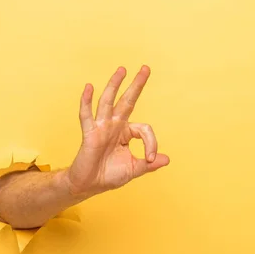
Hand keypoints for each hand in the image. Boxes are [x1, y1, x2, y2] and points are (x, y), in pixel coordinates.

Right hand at [66, 66, 169, 195]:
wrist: (90, 185)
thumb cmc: (109, 175)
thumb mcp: (134, 169)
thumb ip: (149, 164)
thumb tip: (167, 159)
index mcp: (126, 133)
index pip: (144, 129)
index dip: (151, 143)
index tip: (151, 157)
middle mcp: (114, 125)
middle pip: (127, 101)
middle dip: (136, 85)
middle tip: (146, 68)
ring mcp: (101, 127)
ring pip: (108, 102)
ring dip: (114, 85)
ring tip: (122, 69)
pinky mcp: (89, 133)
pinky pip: (87, 115)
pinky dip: (86, 101)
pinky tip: (89, 87)